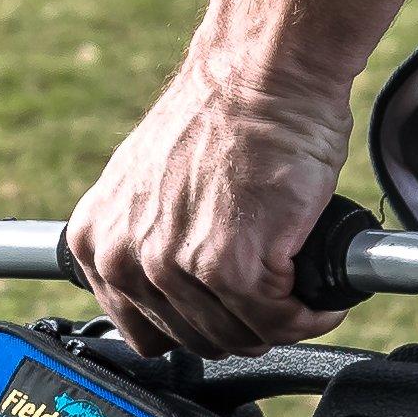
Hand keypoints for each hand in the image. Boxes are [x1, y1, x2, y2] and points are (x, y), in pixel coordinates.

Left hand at [70, 43, 356, 359]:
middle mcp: (124, 259)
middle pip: (195, 341)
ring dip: (281, 323)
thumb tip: (178, 283)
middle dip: (244, 325)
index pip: (142, 332)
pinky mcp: (230, 267)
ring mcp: (174, 267)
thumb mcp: (151, 182)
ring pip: (239, 337)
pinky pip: (278, 321)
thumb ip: (148, 237)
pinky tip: (320, 297)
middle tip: (276, 300)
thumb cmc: (224, 116)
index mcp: (97, 240)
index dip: (196, 325)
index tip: (228, 311)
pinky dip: (310, 314)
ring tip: (301, 294)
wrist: (262, 75)